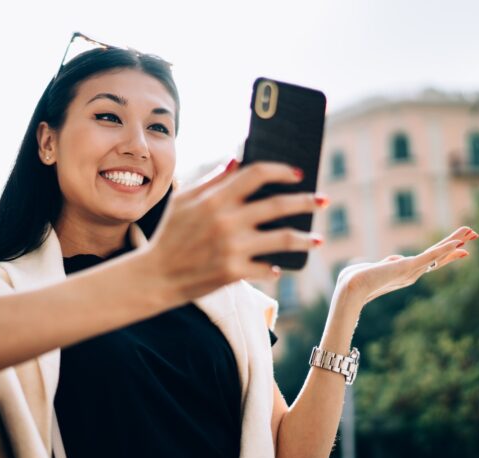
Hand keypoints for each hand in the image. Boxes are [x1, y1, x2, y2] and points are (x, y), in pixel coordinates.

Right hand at [142, 160, 326, 301]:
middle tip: (323, 200)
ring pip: (283, 239)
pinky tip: (279, 266)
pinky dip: (275, 268)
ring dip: (305, 238)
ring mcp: (232, 248)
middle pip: (278, 204)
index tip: (297, 173)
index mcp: (214, 199)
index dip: (281, 170)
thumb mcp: (182, 201)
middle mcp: (227, 221)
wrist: (155, 277)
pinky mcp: (234, 272)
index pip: (256, 174)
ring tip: (318, 239)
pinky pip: (267, 268)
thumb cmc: (169, 235)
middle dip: (306, 201)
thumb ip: (211, 180)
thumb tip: (235, 160)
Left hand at [335, 226, 477, 305]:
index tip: (462, 248)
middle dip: (457, 244)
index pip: (431, 261)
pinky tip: (456, 243)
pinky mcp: (407, 267)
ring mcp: (411, 271)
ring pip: (438, 254)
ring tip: (471, 232)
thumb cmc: (355, 280)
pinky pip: (429, 257)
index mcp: (406, 273)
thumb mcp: (374, 268)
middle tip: (474, 234)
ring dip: (455, 241)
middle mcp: (412, 274)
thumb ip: (387, 264)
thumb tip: (394, 260)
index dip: (447, 254)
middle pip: (440, 256)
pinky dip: (443, 250)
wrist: (349, 288)